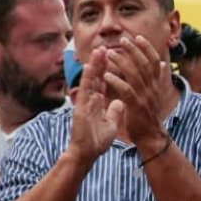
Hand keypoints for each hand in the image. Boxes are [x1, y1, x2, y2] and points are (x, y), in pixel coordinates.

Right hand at [69, 47, 123, 161]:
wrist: (87, 154)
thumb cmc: (97, 141)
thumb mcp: (110, 123)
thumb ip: (113, 111)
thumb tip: (119, 102)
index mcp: (97, 104)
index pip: (104, 83)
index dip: (109, 71)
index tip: (114, 59)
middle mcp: (90, 100)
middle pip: (97, 78)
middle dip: (102, 63)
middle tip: (106, 47)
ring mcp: (85, 103)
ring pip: (90, 80)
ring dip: (94, 65)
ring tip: (99, 50)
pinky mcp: (81, 107)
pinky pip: (85, 90)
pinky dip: (87, 78)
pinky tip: (89, 66)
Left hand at [102, 36, 170, 149]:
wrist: (150, 134)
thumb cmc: (149, 113)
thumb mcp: (156, 93)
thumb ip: (158, 77)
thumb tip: (163, 63)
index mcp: (156, 84)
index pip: (155, 61)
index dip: (147, 48)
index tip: (138, 37)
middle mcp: (152, 88)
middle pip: (144, 64)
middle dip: (134, 50)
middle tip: (123, 40)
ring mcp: (145, 96)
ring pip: (134, 74)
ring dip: (121, 62)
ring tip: (109, 54)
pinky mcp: (135, 106)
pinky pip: (126, 90)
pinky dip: (116, 81)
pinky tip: (106, 75)